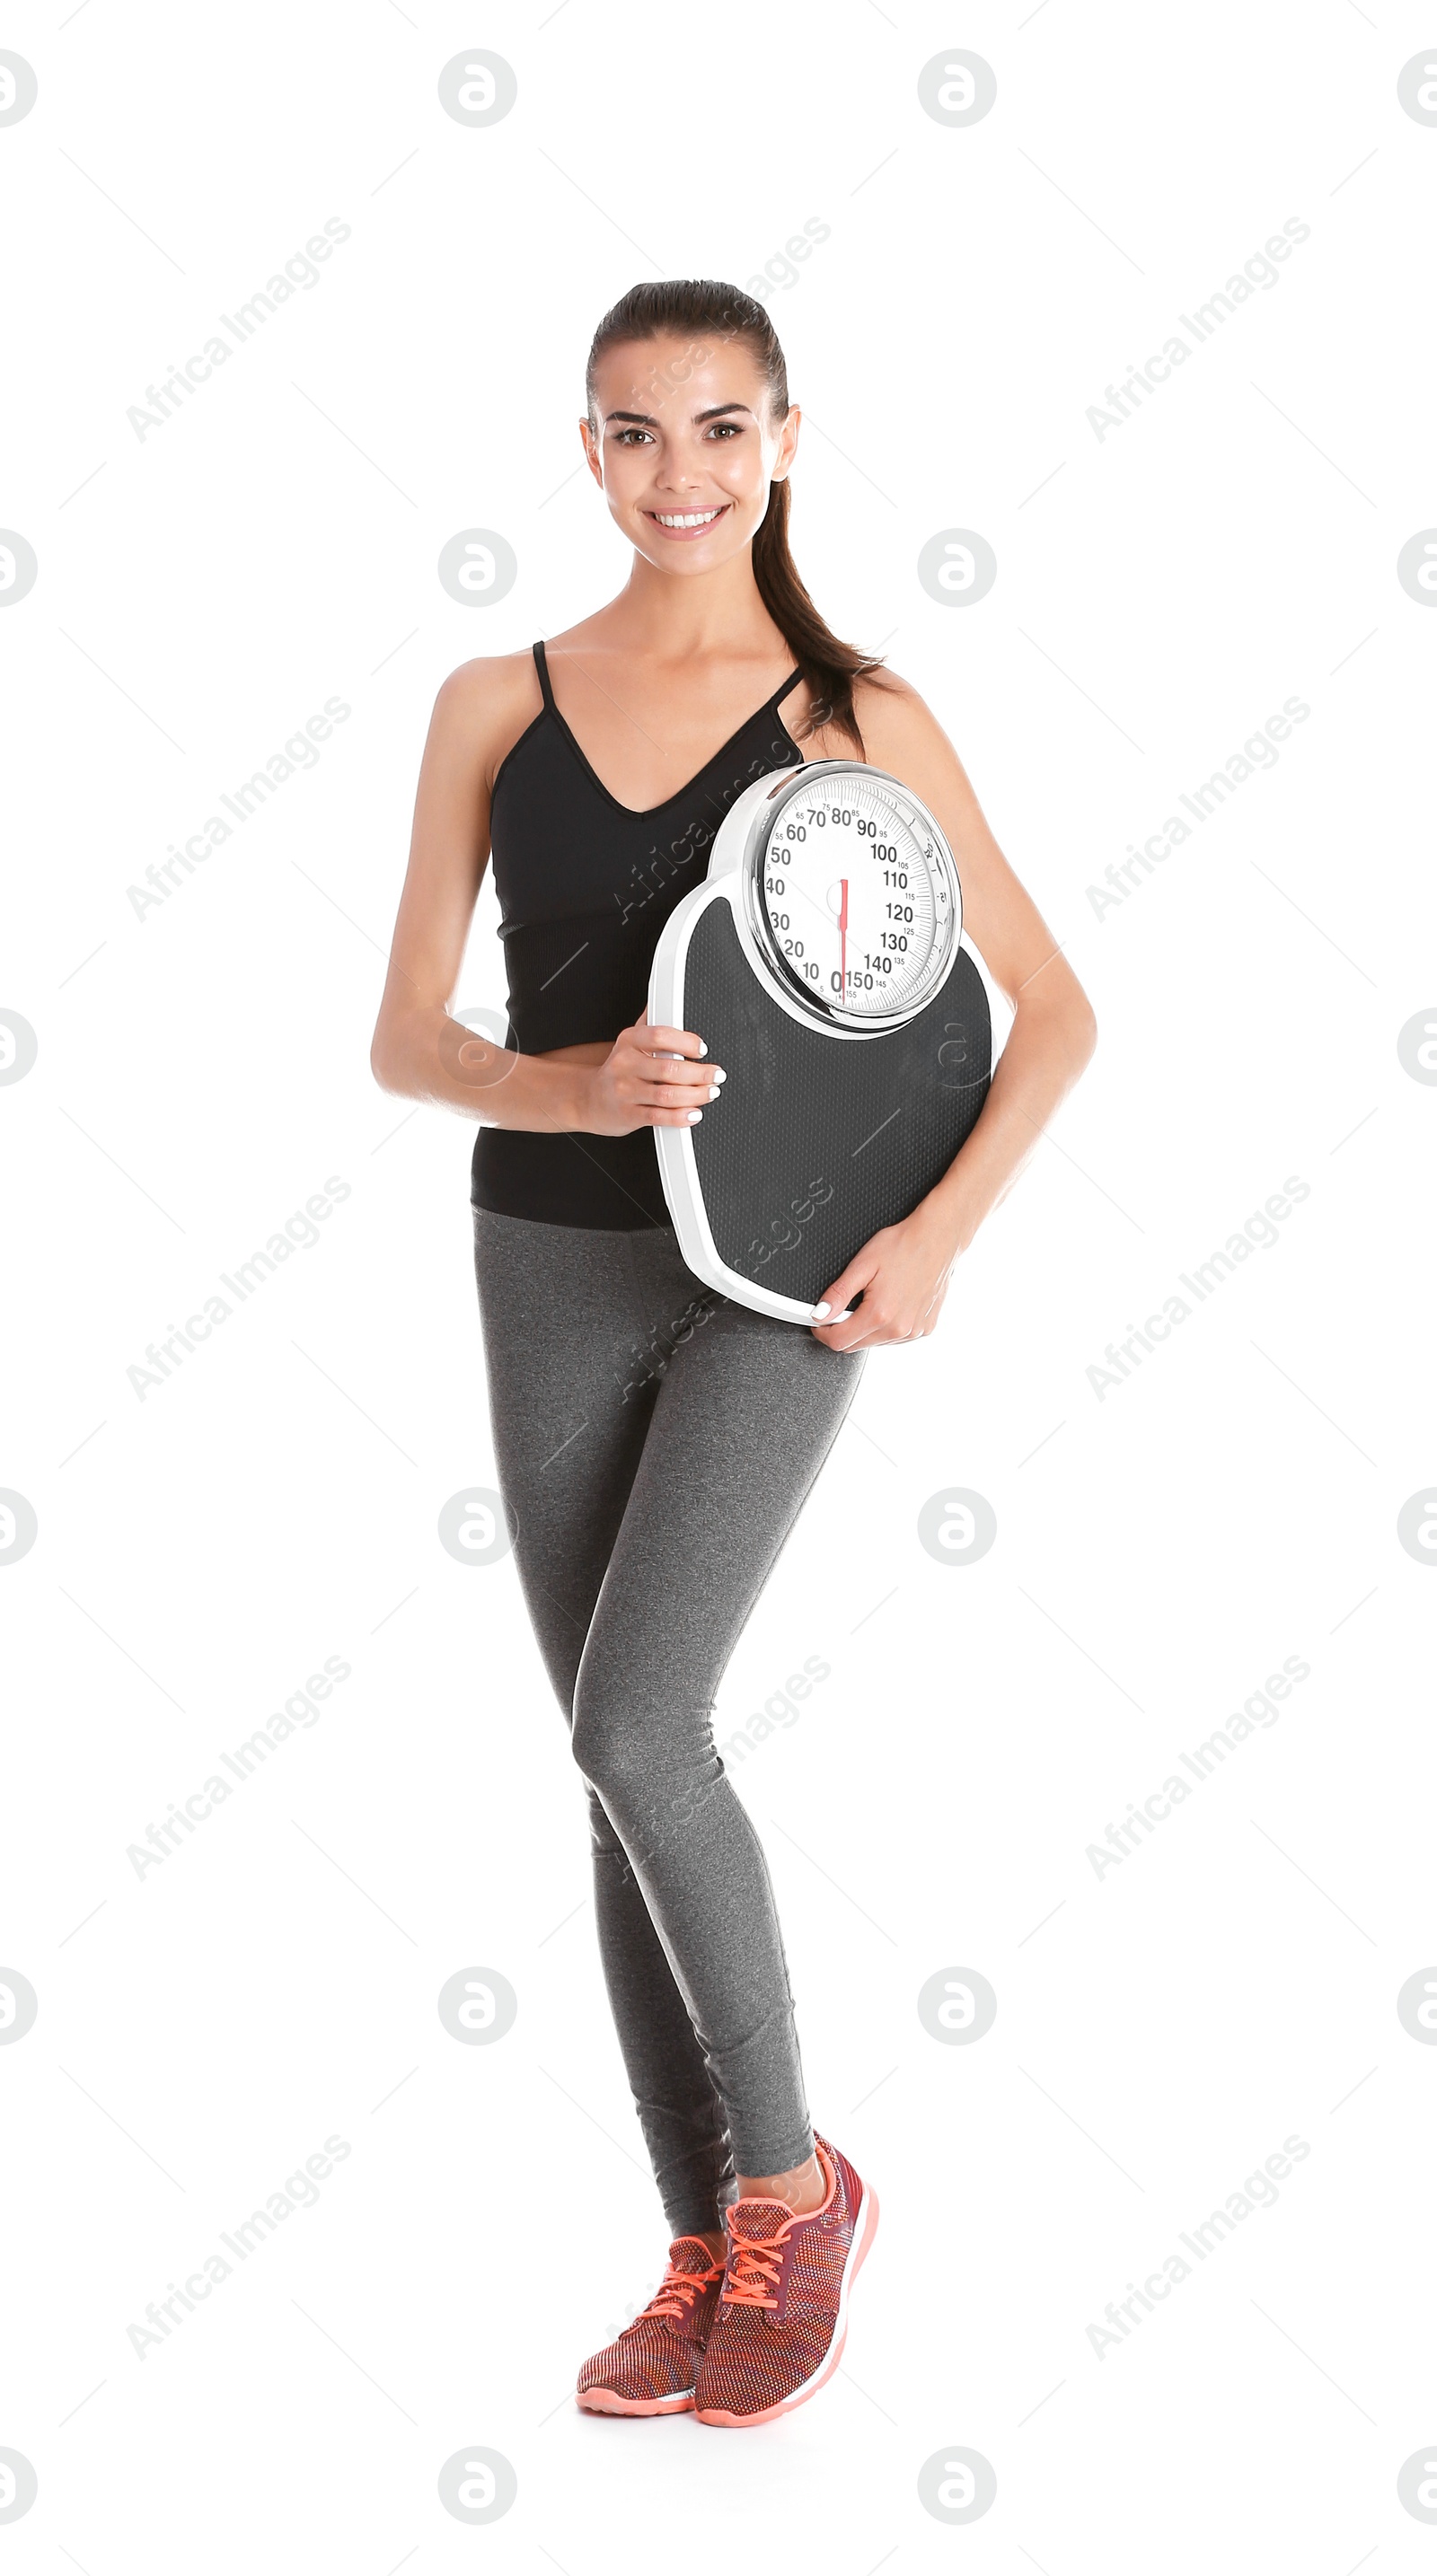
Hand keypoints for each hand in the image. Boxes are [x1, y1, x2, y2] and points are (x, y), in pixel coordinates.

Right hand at [574, 1015, 725, 1137]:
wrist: (590, 1099)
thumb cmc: (619, 1071)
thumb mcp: (630, 1043)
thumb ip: (650, 1025)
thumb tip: (663, 998)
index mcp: (629, 1041)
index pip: (660, 1036)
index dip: (687, 1042)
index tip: (702, 1049)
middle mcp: (625, 1065)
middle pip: (669, 1069)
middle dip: (700, 1074)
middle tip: (715, 1075)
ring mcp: (625, 1091)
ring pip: (668, 1095)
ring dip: (696, 1095)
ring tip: (710, 1092)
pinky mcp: (628, 1114)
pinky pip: (660, 1117)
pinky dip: (682, 1116)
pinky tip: (694, 1113)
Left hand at [810, 1202, 959, 1351]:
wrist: (937, 1239)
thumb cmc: (903, 1246)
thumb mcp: (862, 1265)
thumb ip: (838, 1294)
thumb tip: (819, 1314)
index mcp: (880, 1314)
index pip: (839, 1341)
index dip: (822, 1331)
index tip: (820, 1320)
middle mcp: (899, 1329)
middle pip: (856, 1345)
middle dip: (843, 1329)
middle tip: (846, 1304)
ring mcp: (914, 1332)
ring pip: (875, 1343)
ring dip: (865, 1328)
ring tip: (874, 1298)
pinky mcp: (925, 1329)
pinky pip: (895, 1338)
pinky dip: (886, 1327)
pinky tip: (891, 1304)